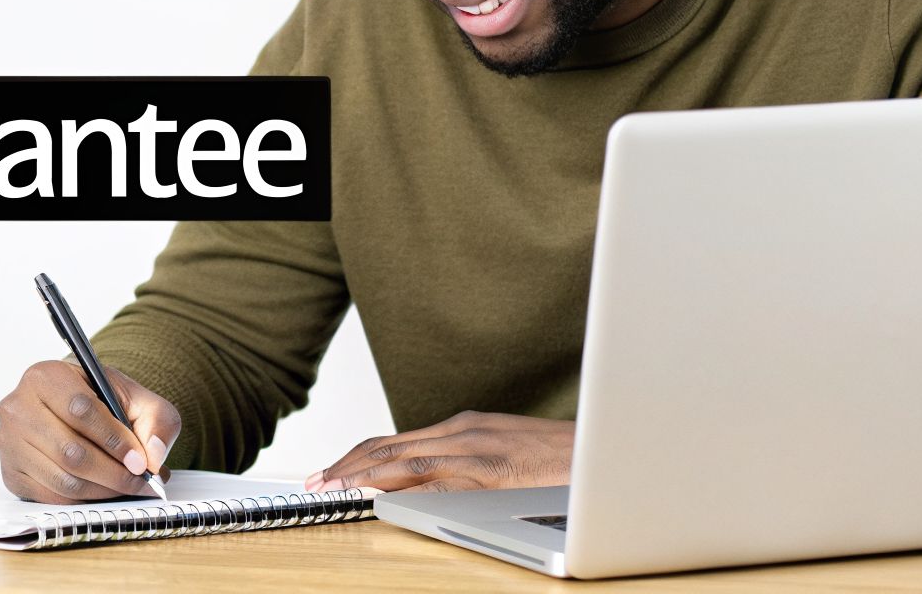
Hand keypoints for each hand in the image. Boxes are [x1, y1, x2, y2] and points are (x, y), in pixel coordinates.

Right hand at [0, 360, 181, 502]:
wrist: (74, 411)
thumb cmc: (103, 402)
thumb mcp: (136, 398)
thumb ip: (157, 419)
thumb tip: (154, 455)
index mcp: (45, 376)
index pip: (80, 410)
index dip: (114, 439)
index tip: (140, 460)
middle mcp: (17, 407)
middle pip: (70, 451)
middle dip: (113, 473)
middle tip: (140, 481)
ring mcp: (8, 442)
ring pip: (63, 479)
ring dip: (103, 490)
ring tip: (128, 487)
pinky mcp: (10, 473)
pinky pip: (52, 497)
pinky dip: (85, 500)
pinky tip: (103, 490)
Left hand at [307, 411, 572, 493]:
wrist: (607, 451)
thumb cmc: (560, 459)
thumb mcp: (505, 452)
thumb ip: (469, 463)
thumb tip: (433, 484)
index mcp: (464, 427)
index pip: (396, 441)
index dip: (357, 456)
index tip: (330, 472)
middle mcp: (463, 431)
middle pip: (389, 447)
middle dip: (346, 464)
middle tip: (314, 482)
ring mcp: (476, 449)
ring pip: (403, 459)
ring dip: (360, 474)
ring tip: (330, 488)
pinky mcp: (493, 471)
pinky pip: (439, 478)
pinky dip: (402, 486)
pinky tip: (378, 495)